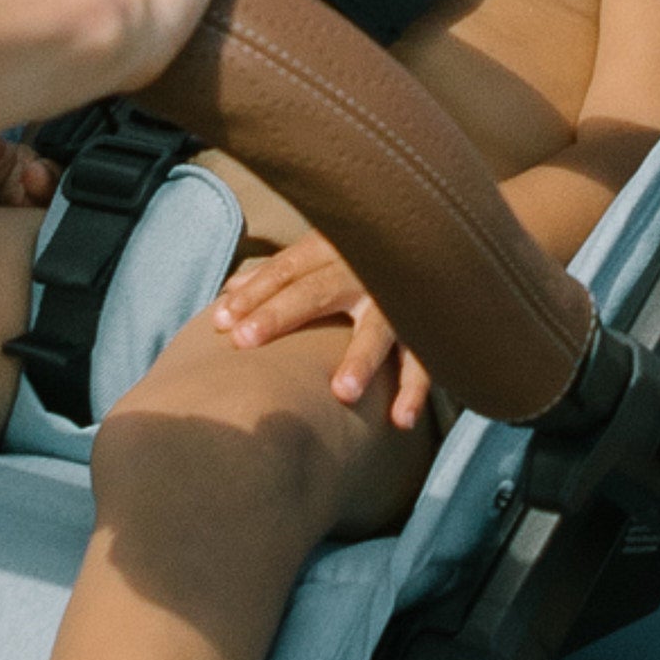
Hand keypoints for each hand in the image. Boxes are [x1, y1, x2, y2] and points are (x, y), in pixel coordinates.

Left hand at [212, 231, 434, 429]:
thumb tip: (230, 290)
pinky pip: (423, 358)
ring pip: (378, 327)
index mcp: (334, 249)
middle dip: (282, 314)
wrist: (439, 238)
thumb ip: (281, 272)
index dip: (254, 292)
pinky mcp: (429, 325)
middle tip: (246, 340)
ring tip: (342, 393)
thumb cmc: (365, 253)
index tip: (219, 321)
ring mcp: (398, 298)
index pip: (286, 269)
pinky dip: (415, 389)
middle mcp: (364, 270)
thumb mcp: (323, 252)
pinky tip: (400, 421)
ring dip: (361, 358)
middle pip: (317, 290)